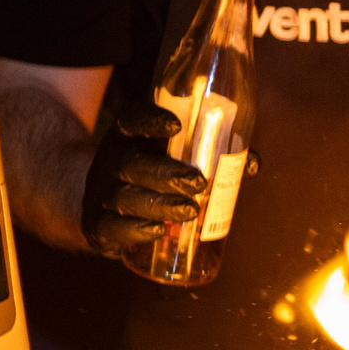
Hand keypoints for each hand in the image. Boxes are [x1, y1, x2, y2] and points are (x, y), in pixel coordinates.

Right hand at [78, 102, 204, 257]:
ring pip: (123, 197)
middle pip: (130, 163)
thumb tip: (252, 163)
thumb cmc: (152, 174)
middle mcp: (110, 160)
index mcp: (129, 136)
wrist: (104, 206)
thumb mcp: (171, 157)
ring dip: (159, 205)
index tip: (176, 125)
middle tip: (198, 182)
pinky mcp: (96, 224)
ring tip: (191, 211)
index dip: (150, 119)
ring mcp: (99, 193)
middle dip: (165, 174)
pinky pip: (110, 227)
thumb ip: (212, 156)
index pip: (131, 118)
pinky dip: (136, 230)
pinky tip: (159, 231)